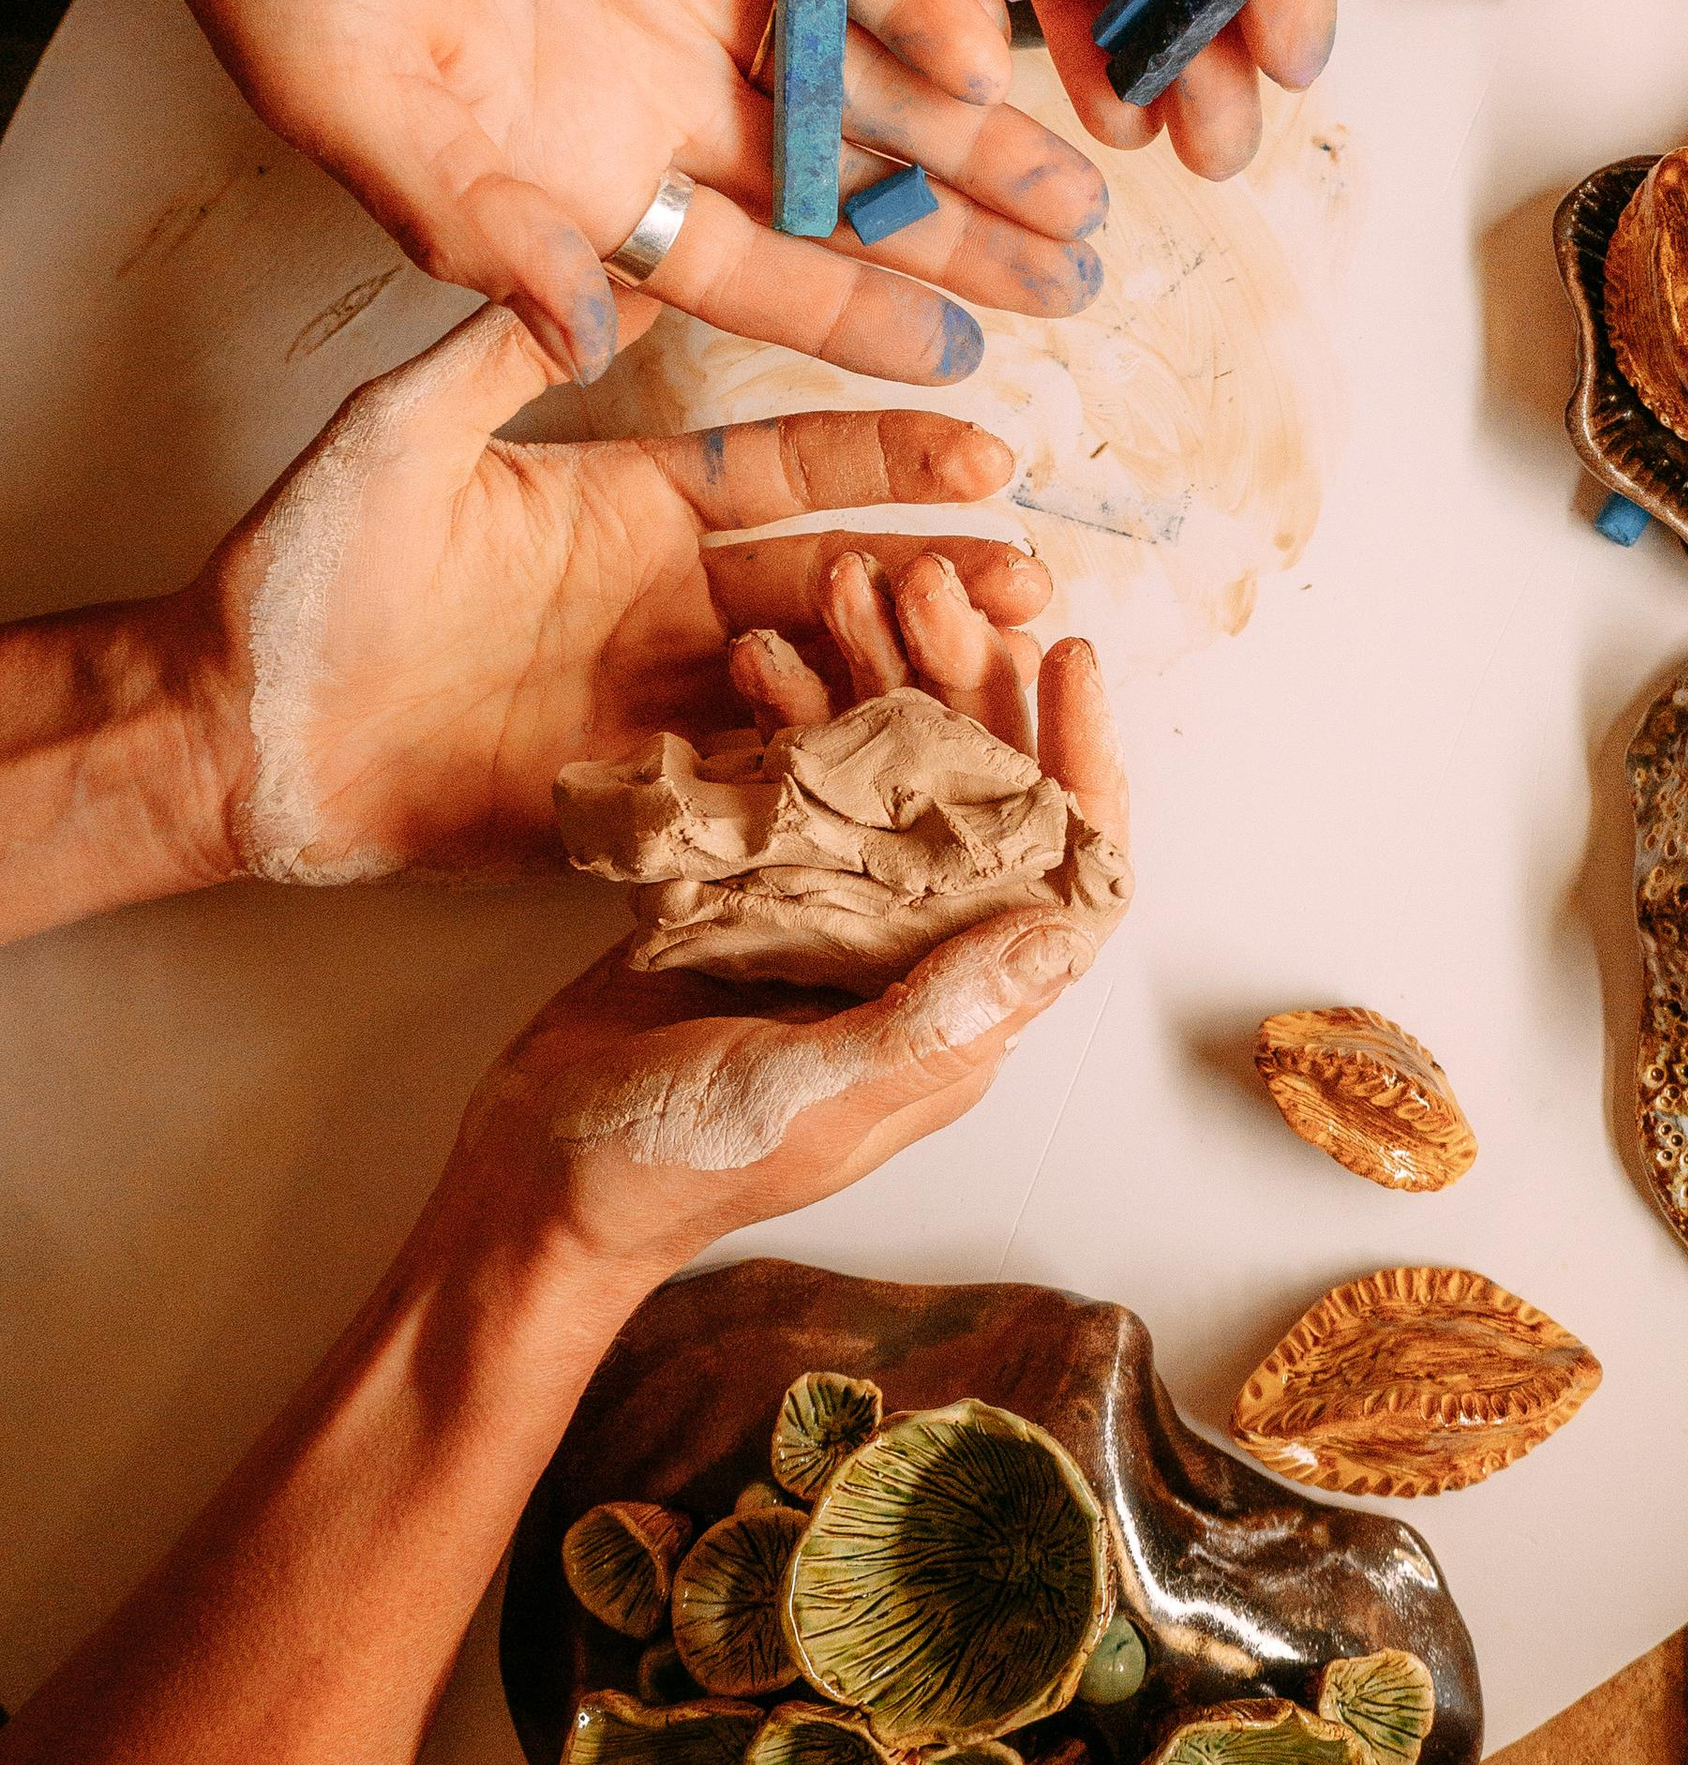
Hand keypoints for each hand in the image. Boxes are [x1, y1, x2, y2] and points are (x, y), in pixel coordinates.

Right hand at [4, 0, 1107, 384]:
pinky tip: (998, 41)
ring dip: (971, 133)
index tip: (966, 364)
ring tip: (1082, 192)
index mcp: (563, 165)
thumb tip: (581, 340)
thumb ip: (467, 218)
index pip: (744, 271)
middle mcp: (648, 82)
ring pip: (866, 76)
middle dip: (957, 240)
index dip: (853, 316)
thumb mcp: (336, 89)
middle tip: (1084, 287)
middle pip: (837, 187)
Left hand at [181, 297, 1057, 885]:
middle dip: (935, 577)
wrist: (235, 727)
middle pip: (835, 583)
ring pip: (815, 686)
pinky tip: (902, 772)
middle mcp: (665, 604)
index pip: (792, 472)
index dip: (889, 459)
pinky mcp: (633, 802)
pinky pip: (749, 789)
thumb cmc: (305, 572)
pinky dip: (827, 780)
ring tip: (997, 668)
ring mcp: (655, 706)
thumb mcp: (407, 431)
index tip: (984, 447)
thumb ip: (508, 344)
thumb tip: (600, 245)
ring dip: (907, 678)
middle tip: (1027, 575)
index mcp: (632, 506)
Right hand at [440, 587, 1127, 1280]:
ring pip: (889, 769)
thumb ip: (928, 1021)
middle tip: (924, 585)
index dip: (1082, 761)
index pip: (1065, 872)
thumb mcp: (808, 1098)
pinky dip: (788, 712)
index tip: (1067, 654)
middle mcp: (914, 954)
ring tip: (845, 582)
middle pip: (980, 794)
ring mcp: (834, 915)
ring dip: (874, 675)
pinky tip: (766, 646)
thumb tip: (1061, 937)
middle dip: (965, 681)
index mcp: (959, 1014)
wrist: (529, 1181)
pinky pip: (797, 781)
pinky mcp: (755, 889)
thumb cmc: (671, 1168)